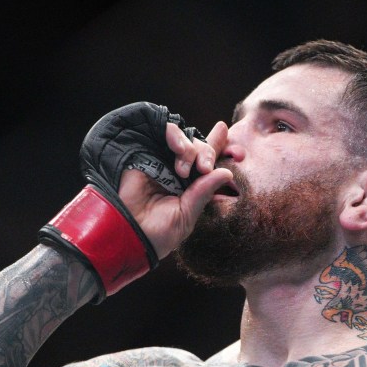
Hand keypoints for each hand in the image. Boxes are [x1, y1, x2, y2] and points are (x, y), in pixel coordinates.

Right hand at [118, 120, 231, 258]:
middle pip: (201, 148)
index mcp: (191, 187)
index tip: (239, 153)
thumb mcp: (187, 215)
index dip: (224, 152)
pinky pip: (165, 133)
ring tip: (185, 168)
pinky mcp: (146, 153)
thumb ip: (203, 193)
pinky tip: (179, 149)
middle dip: (209, 152)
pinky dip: (176, 134)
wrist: (127, 234)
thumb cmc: (157, 234)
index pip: (210, 164)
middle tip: (204, 168)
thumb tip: (226, 173)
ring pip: (186, 139)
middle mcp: (178, 171)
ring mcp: (162, 161)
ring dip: (192, 148)